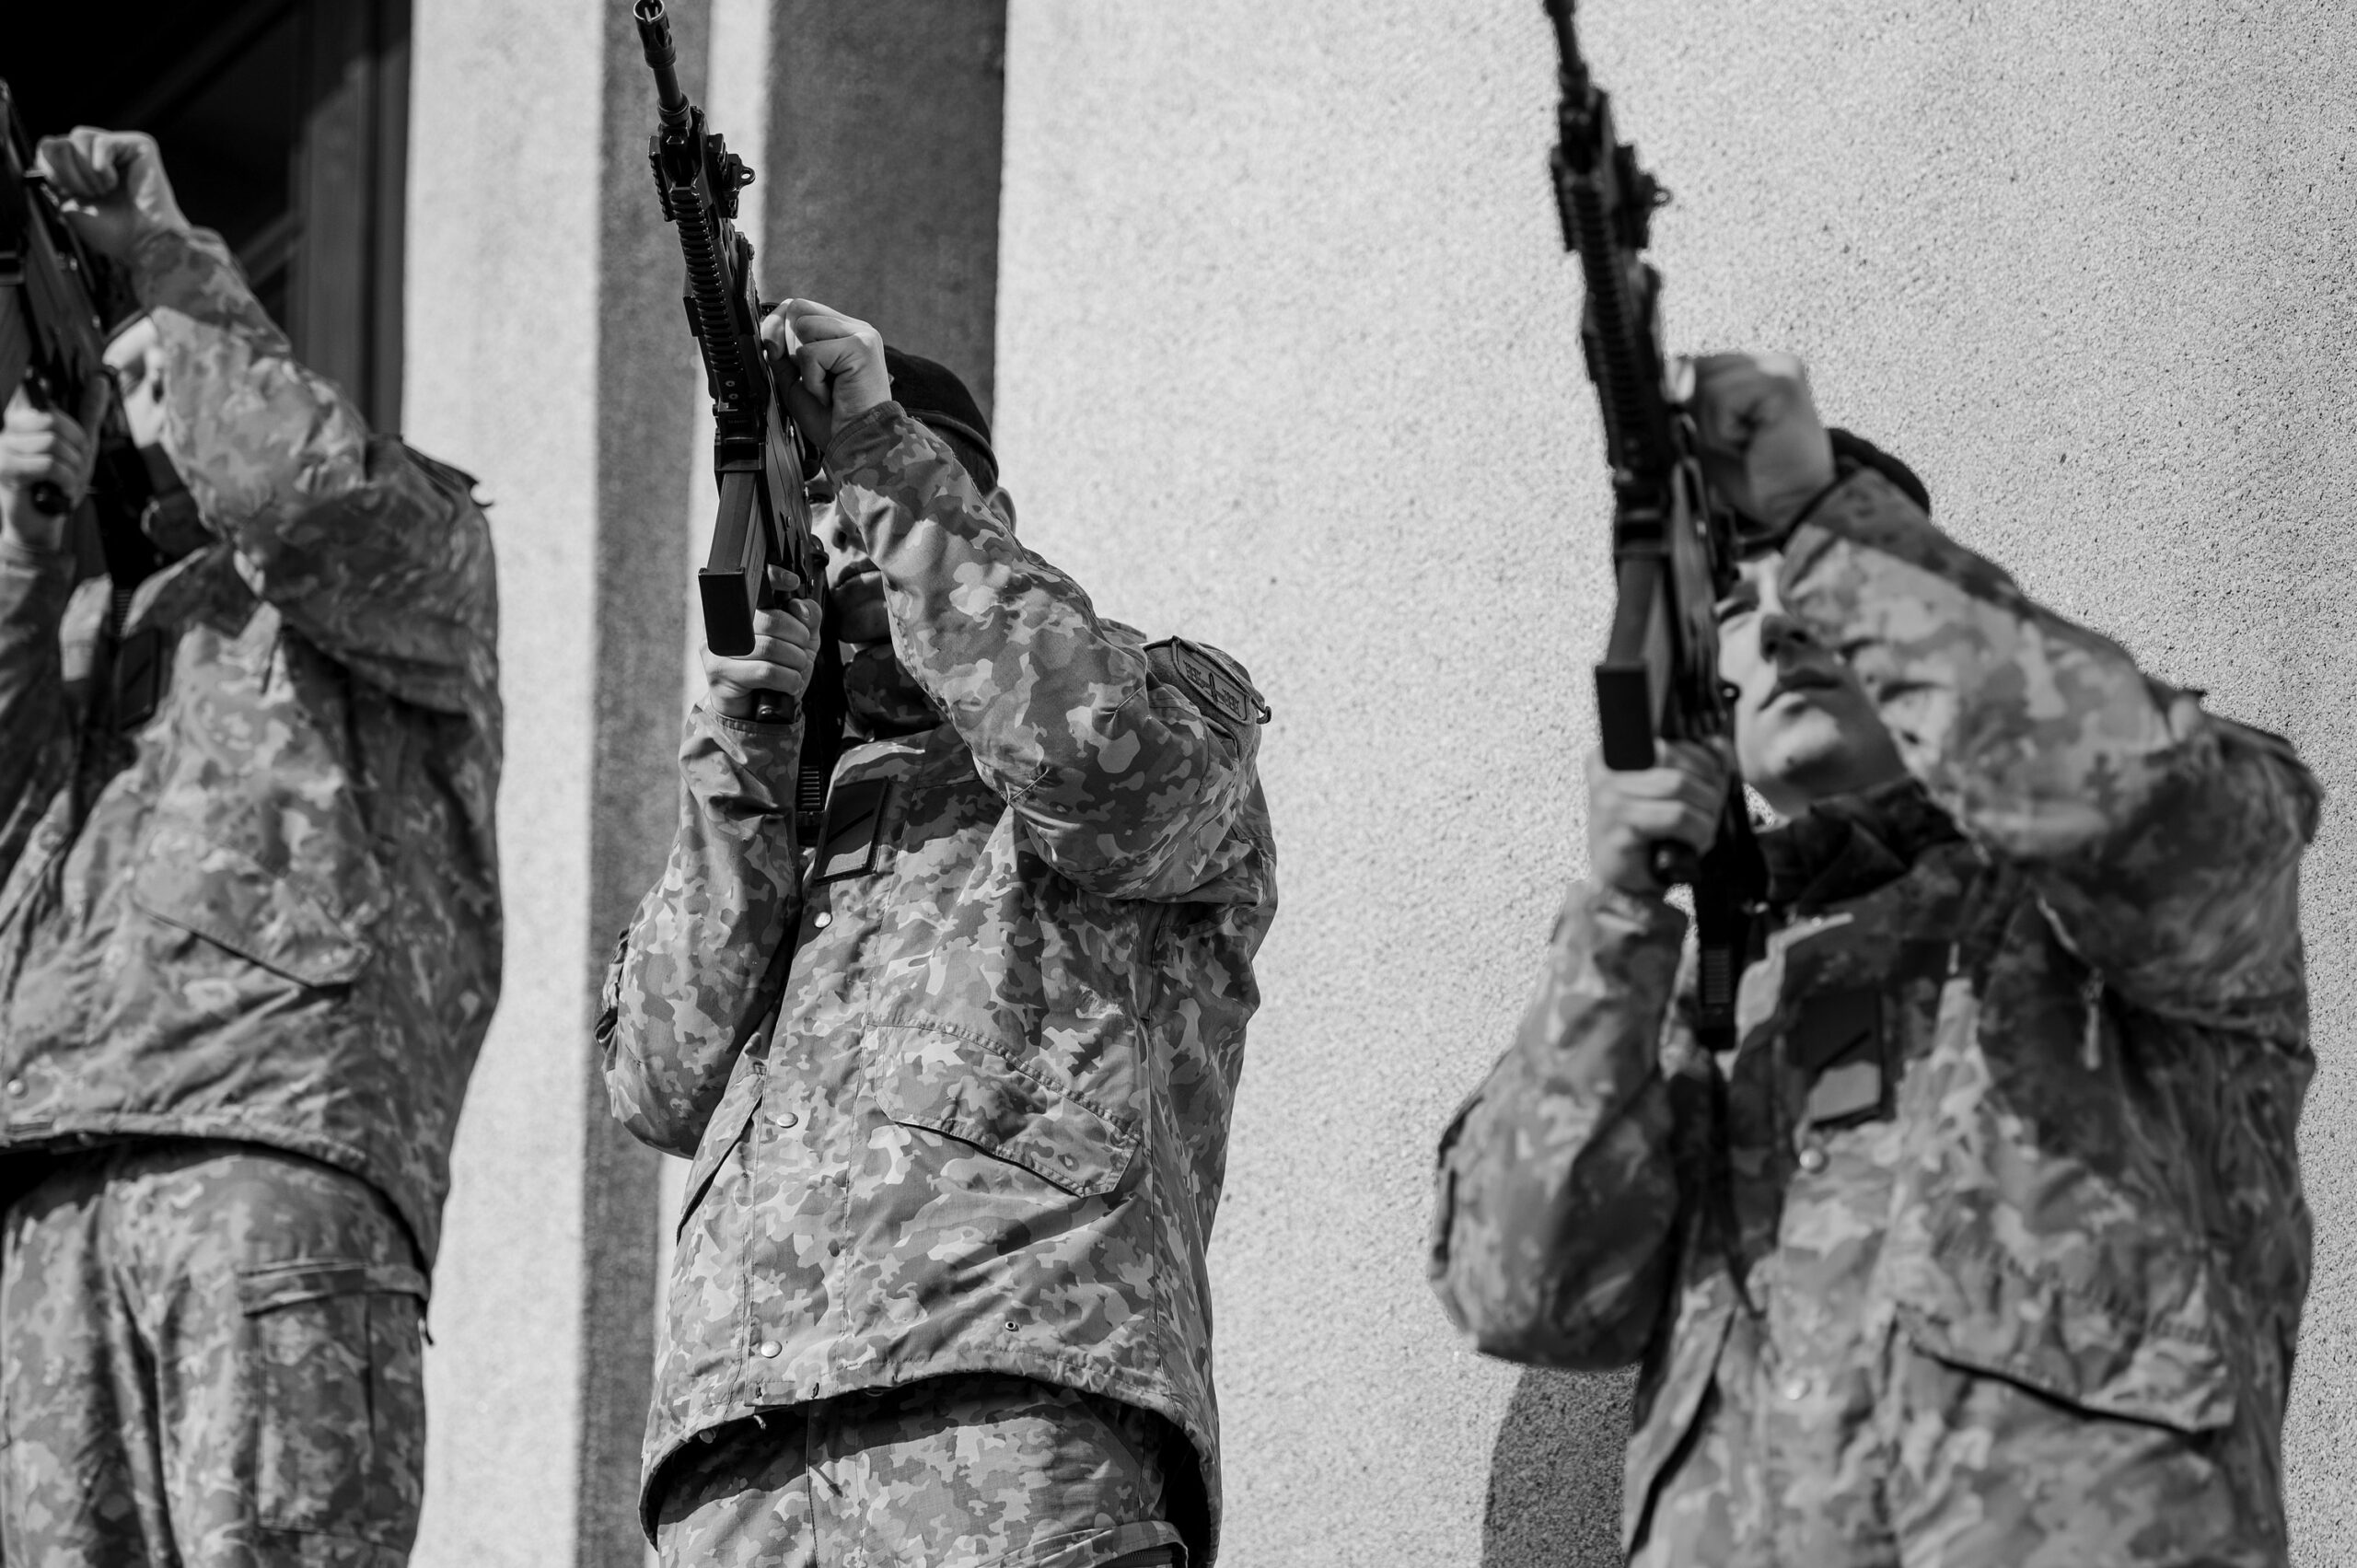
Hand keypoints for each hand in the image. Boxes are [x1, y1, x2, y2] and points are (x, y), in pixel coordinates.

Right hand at [0, 380, 105, 552]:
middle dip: (76, 447)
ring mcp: (4, 449)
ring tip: (65, 480)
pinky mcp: (6, 470)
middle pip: (51, 420)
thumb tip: (101, 380)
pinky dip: (65, 479)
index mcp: (25, 420)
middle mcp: (9, 430)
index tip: (64, 418)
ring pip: (52, 444)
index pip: (35, 394)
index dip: (48, 396)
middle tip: (74, 466)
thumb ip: (89, 413)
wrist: (45, 521)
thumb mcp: (82, 445)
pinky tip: (60, 488)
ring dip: (72, 468)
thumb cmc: (61, 482)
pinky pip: (48, 465)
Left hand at [34, 128, 189, 261]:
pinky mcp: (138, 145)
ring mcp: (119, 148)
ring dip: (86, 171)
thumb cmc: (113, 231)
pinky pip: (102, 142)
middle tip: (89, 194)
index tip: (66, 191)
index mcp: (84, 168)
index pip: (51, 147)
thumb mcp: (69, 204)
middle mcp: (101, 154)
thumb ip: (53, 178)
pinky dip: (102, 167)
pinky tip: (115, 183)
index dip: (50, 168)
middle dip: (68, 172)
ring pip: (79, 137)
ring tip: (104, 190)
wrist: (143, 242)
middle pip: (62, 141)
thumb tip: (45, 153)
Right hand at [702, 569, 821, 720]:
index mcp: (744, 613)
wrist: (755, 713)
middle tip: (801, 651)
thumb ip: (807, 620)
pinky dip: (788, 679)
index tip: (792, 582)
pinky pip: (765, 671)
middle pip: (770, 620)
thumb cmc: (775, 674)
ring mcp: (719, 649)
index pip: (754, 585)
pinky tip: (789, 683)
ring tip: (795, 670)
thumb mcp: (800, 644)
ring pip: (770, 648)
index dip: (774, 577)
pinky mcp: (720, 673)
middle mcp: (726, 626)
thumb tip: (801, 606)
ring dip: (795, 662)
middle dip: (798, 638)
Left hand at [762, 299, 890, 449]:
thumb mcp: (798, 384)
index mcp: (843, 334)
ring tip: (824, 386)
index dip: (779, 324)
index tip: (772, 347)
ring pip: (803, 325)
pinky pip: (812, 353)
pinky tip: (831, 393)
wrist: (859, 444)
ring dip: (805, 366)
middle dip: (786, 339)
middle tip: (801, 372)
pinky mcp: (861, 347)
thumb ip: (783, 358)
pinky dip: (813, 380)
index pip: (801, 308)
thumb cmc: (834, 421)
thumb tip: (767, 336)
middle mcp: (855, 329)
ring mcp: (861, 335)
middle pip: (799, 307)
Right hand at [1585, 740, 1731, 898]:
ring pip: (1681, 788)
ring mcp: (1608, 800)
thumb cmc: (1648, 839)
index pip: (1670, 741)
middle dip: (1709, 792)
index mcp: (1612, 755)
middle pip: (1679, 765)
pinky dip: (1698, 831)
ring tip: (1700, 832)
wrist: (1626, 886)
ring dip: (1705, 815)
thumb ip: (1696, 764)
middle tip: (1709, 815)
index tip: (1713, 782)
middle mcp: (1605, 772)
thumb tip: (1718, 744)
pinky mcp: (1619, 829)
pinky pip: (1678, 816)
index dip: (1704, 761)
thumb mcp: (1672, 792)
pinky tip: (1693, 843)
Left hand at [1688, 353, 1834, 537]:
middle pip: (1699, 369)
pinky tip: (1752, 443)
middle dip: (1704, 415)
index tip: (1721, 434)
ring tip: (1747, 443)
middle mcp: (1772, 364)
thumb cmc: (1757, 476)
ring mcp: (1780, 369)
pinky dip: (1725, 431)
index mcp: (1759, 372)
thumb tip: (1669, 372)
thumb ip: (1693, 401)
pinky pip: (1722, 399)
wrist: (1794, 504)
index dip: (1693, 402)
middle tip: (1739, 442)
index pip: (1700, 364)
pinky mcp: (1782, 384)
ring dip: (1716, 427)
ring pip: (1707, 384)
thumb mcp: (1711, 434)